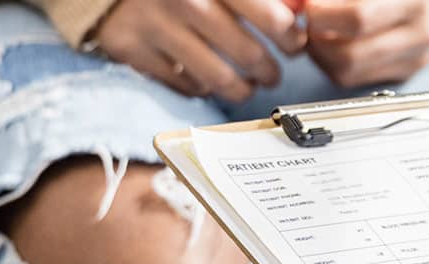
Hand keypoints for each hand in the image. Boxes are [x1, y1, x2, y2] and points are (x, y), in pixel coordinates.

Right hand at [94, 0, 307, 101]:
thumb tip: (297, 11)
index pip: (270, 16)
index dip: (290, 36)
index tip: (294, 42)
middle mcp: (183, 0)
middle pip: (247, 54)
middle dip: (270, 70)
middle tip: (273, 73)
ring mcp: (154, 26)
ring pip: (218, 78)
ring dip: (242, 89)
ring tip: (249, 86)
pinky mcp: (130, 49)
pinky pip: (182, 84)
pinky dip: (202, 88)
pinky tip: (208, 80)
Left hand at [303, 0, 428, 87]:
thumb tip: (297, 4)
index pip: (358, 18)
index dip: (322, 16)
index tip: (309, 8)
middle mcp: (419, 32)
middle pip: (349, 54)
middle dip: (316, 40)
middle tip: (309, 22)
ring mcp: (414, 58)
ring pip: (348, 73)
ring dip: (321, 55)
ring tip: (318, 32)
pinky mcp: (404, 73)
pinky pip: (355, 80)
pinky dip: (333, 64)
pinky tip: (333, 44)